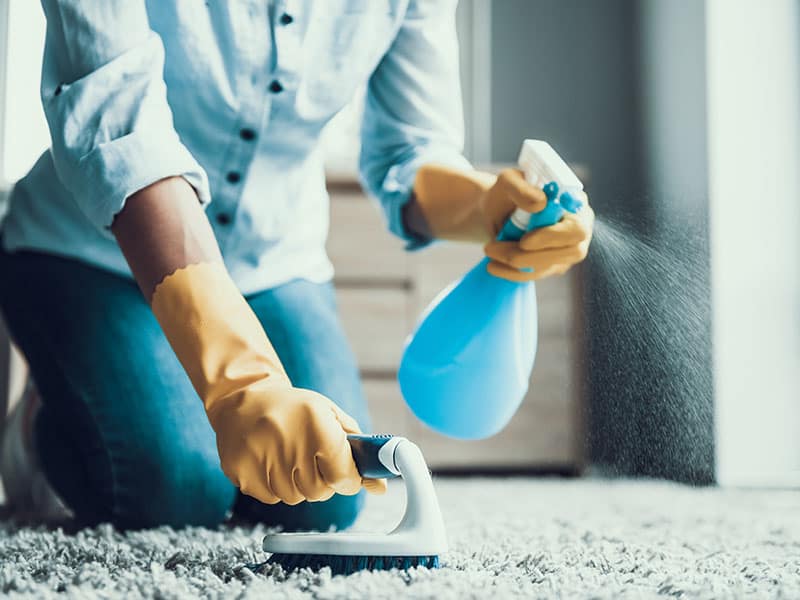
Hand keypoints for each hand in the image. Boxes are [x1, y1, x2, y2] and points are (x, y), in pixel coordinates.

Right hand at [150, 262, 386, 506]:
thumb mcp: (329, 415)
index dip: (348, 480)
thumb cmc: (295, 409)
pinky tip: (270, 461)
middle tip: (313, 461)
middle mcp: (288, 441)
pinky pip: (270, 497)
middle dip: (322, 482)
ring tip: (289, 456)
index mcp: (316, 425)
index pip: (343, 475)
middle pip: (318, 492)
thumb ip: (357, 450)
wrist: (243, 397)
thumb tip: (380, 487)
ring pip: (294, 498)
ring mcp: (261, 458)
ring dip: (297, 484)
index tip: (345, 475)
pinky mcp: (240, 471)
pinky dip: (274, 486)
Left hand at [482, 169, 593, 281]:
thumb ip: (522, 188)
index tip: (525, 241)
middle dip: (530, 255)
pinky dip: (512, 272)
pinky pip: (537, 274)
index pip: (577, 229)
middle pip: (568, 253)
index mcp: (576, 204)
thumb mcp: (508, 182)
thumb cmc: (507, 193)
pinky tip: (492, 266)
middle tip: (493, 249)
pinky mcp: (553, 265)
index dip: (553, 238)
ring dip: (515, 262)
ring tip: (489, 250)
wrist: (497, 212)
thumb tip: (540, 203)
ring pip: (549, 266)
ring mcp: (568, 250)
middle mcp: (578, 229)